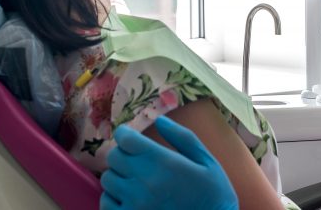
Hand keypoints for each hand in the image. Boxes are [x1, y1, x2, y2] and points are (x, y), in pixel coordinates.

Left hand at [100, 117, 238, 209]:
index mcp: (163, 162)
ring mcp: (134, 204)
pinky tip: (129, 199)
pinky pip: (107, 203)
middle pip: (114, 157)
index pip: (125, 139)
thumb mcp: (207, 162)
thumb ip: (183, 137)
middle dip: (122, 154)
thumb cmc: (213, 197)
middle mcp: (144, 182)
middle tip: (135, 160)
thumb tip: (159, 120)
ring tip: (134, 181)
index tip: (130, 138)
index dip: (125, 134)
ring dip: (118, 176)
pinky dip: (114, 198)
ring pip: (108, 179)